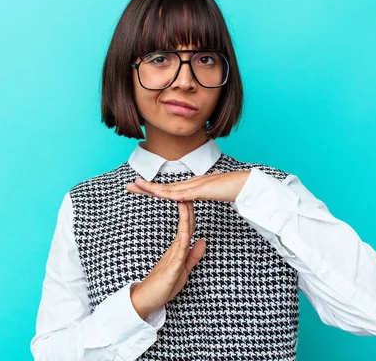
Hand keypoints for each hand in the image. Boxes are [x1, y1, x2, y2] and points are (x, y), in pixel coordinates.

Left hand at [126, 170, 250, 202]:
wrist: (247, 184)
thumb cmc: (234, 188)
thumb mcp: (216, 191)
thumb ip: (208, 190)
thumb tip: (203, 190)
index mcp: (194, 186)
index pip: (169, 188)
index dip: (154, 188)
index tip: (141, 188)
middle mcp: (191, 183)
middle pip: (164, 186)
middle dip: (146, 186)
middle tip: (128, 185)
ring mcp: (195, 186)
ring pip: (168, 188)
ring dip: (150, 187)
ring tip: (135, 185)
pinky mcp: (200, 190)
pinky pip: (180, 193)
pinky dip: (166, 193)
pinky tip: (155, 193)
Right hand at [130, 201, 205, 319]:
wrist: (146, 300)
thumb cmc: (163, 286)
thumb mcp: (184, 269)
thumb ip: (193, 256)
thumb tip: (202, 241)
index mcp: (179, 248)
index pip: (188, 226)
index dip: (192, 211)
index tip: (195, 196)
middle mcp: (175, 249)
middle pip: (184, 225)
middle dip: (187, 207)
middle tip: (188, 189)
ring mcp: (172, 257)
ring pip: (181, 234)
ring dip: (184, 218)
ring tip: (185, 202)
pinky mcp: (171, 268)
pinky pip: (179, 254)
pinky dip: (183, 242)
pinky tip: (186, 232)